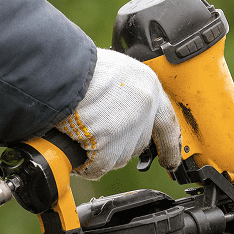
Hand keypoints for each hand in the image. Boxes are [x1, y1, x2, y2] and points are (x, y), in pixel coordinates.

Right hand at [56, 48, 180, 179]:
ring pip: (118, 157)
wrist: (61, 70)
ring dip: (98, 152)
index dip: (170, 143)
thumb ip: (124, 92)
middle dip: (118, 144)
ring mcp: (128, 129)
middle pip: (138, 143)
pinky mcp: (109, 147)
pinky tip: (74, 146)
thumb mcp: (113, 71)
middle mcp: (144, 108)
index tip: (172, 160)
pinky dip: (85, 163)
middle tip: (95, 134)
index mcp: (147, 85)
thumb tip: (118, 110)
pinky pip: (98, 167)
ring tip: (78, 131)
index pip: (167, 122)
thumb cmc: (78, 66)